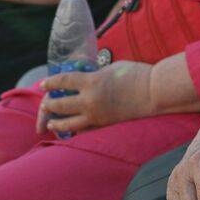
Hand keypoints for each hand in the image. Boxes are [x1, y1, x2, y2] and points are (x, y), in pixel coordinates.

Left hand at [37, 61, 151, 134]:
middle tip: (44, 105)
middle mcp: (90, 100)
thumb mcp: (111, 69)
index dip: (51, 83)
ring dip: (56, 122)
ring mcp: (97, 115)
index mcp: (91, 81)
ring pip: (68, 123)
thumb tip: (85, 81)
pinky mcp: (105, 125)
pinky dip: (75, 130)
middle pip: (60, 105)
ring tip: (51, 123)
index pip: (62, 82)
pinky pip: (84, 130)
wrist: (155, 92)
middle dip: (49, 105)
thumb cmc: (137, 74)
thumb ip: (95, 76)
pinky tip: (71, 130)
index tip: (44, 84)